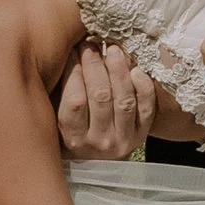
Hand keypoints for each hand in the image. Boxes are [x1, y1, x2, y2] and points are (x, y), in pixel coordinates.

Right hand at [56, 40, 156, 160]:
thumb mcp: (57, 117)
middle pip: (100, 97)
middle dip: (95, 65)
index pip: (75, 101)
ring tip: (113, 49)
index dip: (74, 71)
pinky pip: (146, 108)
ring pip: (124, 100)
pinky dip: (143, 87)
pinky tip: (136, 69)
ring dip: (119, 71)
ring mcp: (123, 139)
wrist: (97, 160)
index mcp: (73, 138)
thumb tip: (62, 54)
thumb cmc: (73, 131)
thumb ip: (58, 92)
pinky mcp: (142, 134)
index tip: (74, 50)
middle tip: (91, 44)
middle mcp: (99, 142)